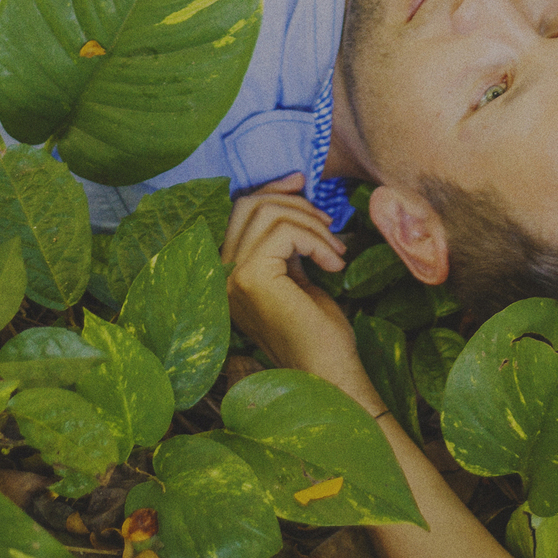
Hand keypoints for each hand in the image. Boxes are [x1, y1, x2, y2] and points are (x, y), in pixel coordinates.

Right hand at [223, 174, 369, 386]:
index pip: (239, 210)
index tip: (303, 183)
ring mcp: (232, 277)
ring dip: (313, 225)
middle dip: (296, 203)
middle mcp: (222, 275)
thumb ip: (287, 238)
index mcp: (229, 273)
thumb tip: (295, 186)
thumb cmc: (318, 331)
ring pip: (269, 213)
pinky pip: (285, 232)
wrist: (329, 374)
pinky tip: (333, 265)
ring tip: (336, 253)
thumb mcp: (297, 272)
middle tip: (330, 226)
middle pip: (250, 204)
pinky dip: (316, 240)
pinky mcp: (251, 279)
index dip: (272, 189)